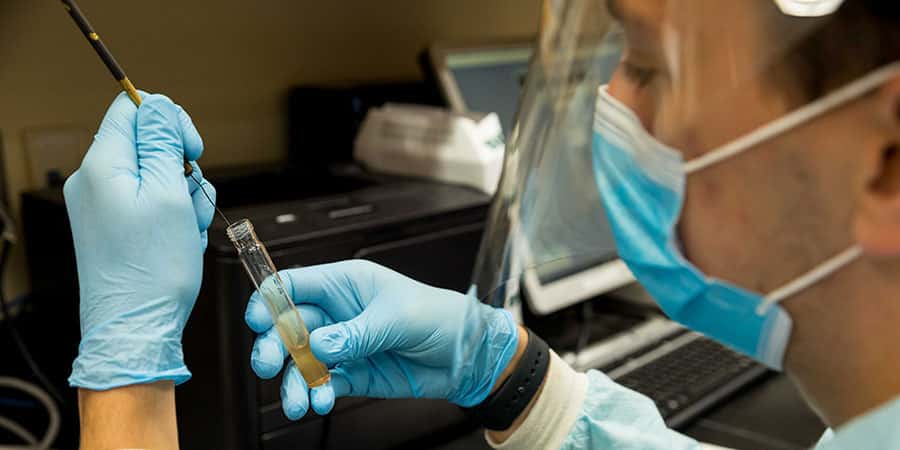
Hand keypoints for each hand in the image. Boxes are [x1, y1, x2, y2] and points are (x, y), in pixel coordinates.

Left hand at [65, 92, 215, 389]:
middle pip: (150, 144)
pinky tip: (178, 241)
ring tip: (186, 229)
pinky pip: (151, 204)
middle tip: (190, 201)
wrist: (136, 328)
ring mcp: (103, 206)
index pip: (132, 108)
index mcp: (102, 165)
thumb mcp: (169, 193)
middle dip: (183, 167)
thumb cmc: (152, 269)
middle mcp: (94, 181)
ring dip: (184, 197)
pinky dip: (173, 217)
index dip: (171, 121)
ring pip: (157, 176)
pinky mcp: (114, 227)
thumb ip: (163, 141)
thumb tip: (159, 105)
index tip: (192, 150)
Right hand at [245, 260, 519, 419]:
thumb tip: (319, 344)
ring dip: (292, 382)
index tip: (258, 320)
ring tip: (296, 402)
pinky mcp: (352, 374)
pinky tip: (320, 402)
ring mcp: (342, 345)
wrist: (469, 356)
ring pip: (300, 362)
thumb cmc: (442, 316)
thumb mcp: (400, 318)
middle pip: (288, 326)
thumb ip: (357, 332)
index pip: (295, 285)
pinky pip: (323, 384)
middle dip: (274, 346)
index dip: (270, 299)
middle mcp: (337, 313)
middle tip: (270, 365)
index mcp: (346, 284)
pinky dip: (316, 395)